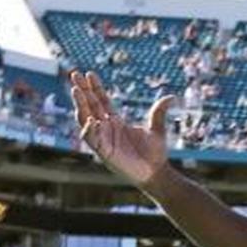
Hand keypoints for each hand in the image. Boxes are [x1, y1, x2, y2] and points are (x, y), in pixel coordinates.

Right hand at [71, 71, 174, 186]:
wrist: (157, 173)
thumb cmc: (155, 153)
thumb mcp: (157, 129)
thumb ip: (159, 112)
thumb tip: (172, 96)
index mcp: (116, 122)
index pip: (101, 101)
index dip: (95, 88)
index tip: (88, 73)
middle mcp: (106, 129)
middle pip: (90, 106)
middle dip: (82, 91)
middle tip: (74, 74)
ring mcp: (104, 140)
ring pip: (86, 120)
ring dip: (80, 106)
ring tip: (76, 91)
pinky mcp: (105, 152)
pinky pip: (92, 140)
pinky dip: (90, 130)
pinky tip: (90, 120)